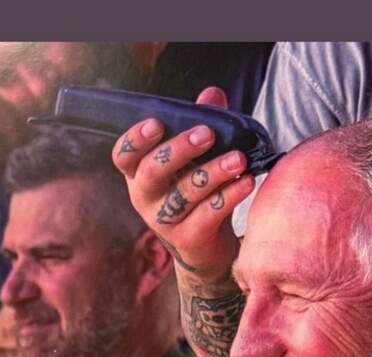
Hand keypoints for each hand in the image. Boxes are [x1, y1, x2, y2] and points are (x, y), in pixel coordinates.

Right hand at [111, 87, 256, 282]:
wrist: (207, 247)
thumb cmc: (198, 192)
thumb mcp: (197, 157)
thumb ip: (202, 124)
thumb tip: (212, 94)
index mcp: (140, 173)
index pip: (124, 155)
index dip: (135, 139)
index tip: (156, 124)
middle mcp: (145, 197)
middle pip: (154, 172)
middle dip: (179, 150)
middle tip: (207, 134)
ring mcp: (164, 221)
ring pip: (186, 193)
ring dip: (214, 172)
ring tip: (239, 159)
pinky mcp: (188, 239)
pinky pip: (208, 215)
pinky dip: (229, 196)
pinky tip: (247, 182)